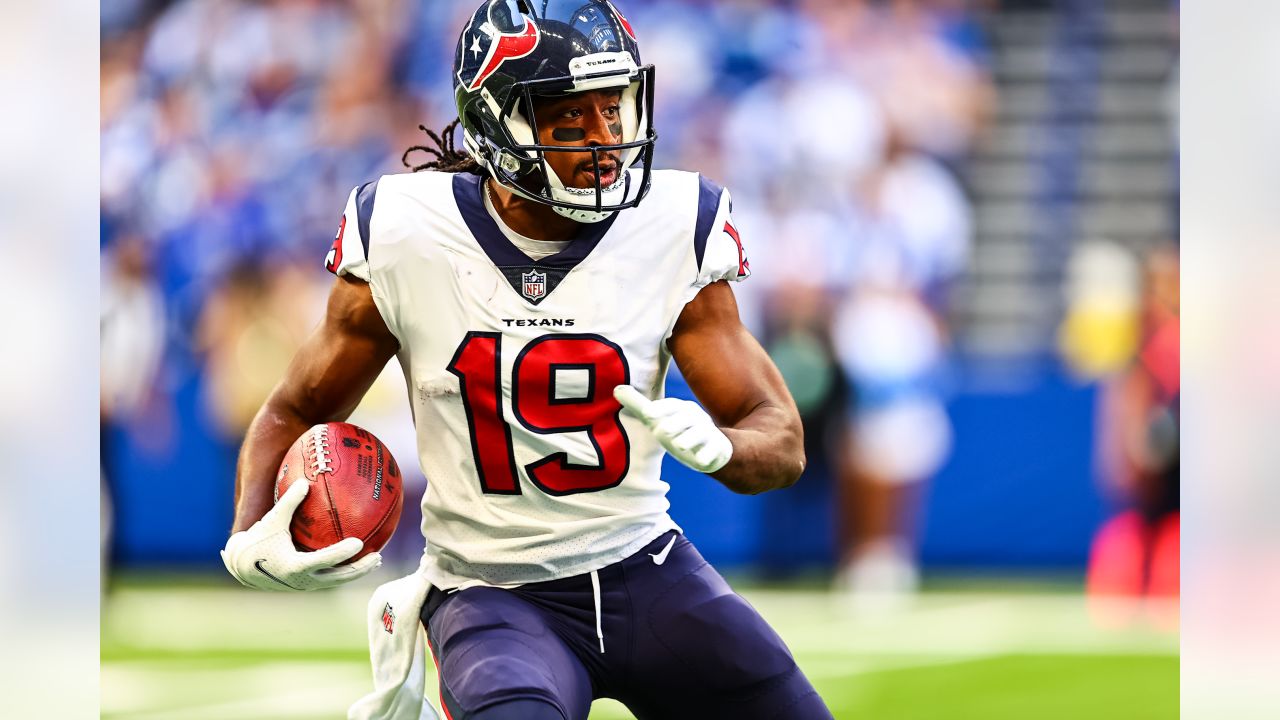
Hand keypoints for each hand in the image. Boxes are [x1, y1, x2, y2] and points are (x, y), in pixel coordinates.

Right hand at [221, 480, 381, 590]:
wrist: (242, 567)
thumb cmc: (257, 541)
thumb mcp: (271, 520)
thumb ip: (289, 502)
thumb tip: (305, 481)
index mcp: (295, 566)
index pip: (324, 561)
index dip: (342, 553)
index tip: (359, 543)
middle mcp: (303, 580)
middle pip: (338, 577)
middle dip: (360, 569)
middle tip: (377, 556)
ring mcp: (306, 585)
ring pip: (337, 581)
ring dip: (357, 572)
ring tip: (376, 560)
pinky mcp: (307, 584)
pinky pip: (331, 577)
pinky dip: (346, 570)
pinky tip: (358, 559)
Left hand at [614, 385, 732, 473]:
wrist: (710, 446)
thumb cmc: (678, 429)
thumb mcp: (658, 419)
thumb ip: (639, 406)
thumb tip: (616, 389)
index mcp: (681, 408)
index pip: (671, 406)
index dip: (659, 409)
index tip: (647, 414)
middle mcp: (696, 417)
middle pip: (686, 417)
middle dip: (675, 423)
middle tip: (662, 430)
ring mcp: (708, 432)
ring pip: (700, 433)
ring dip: (690, 438)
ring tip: (679, 445)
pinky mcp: (716, 447)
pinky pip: (713, 450)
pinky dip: (707, 456)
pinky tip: (700, 462)